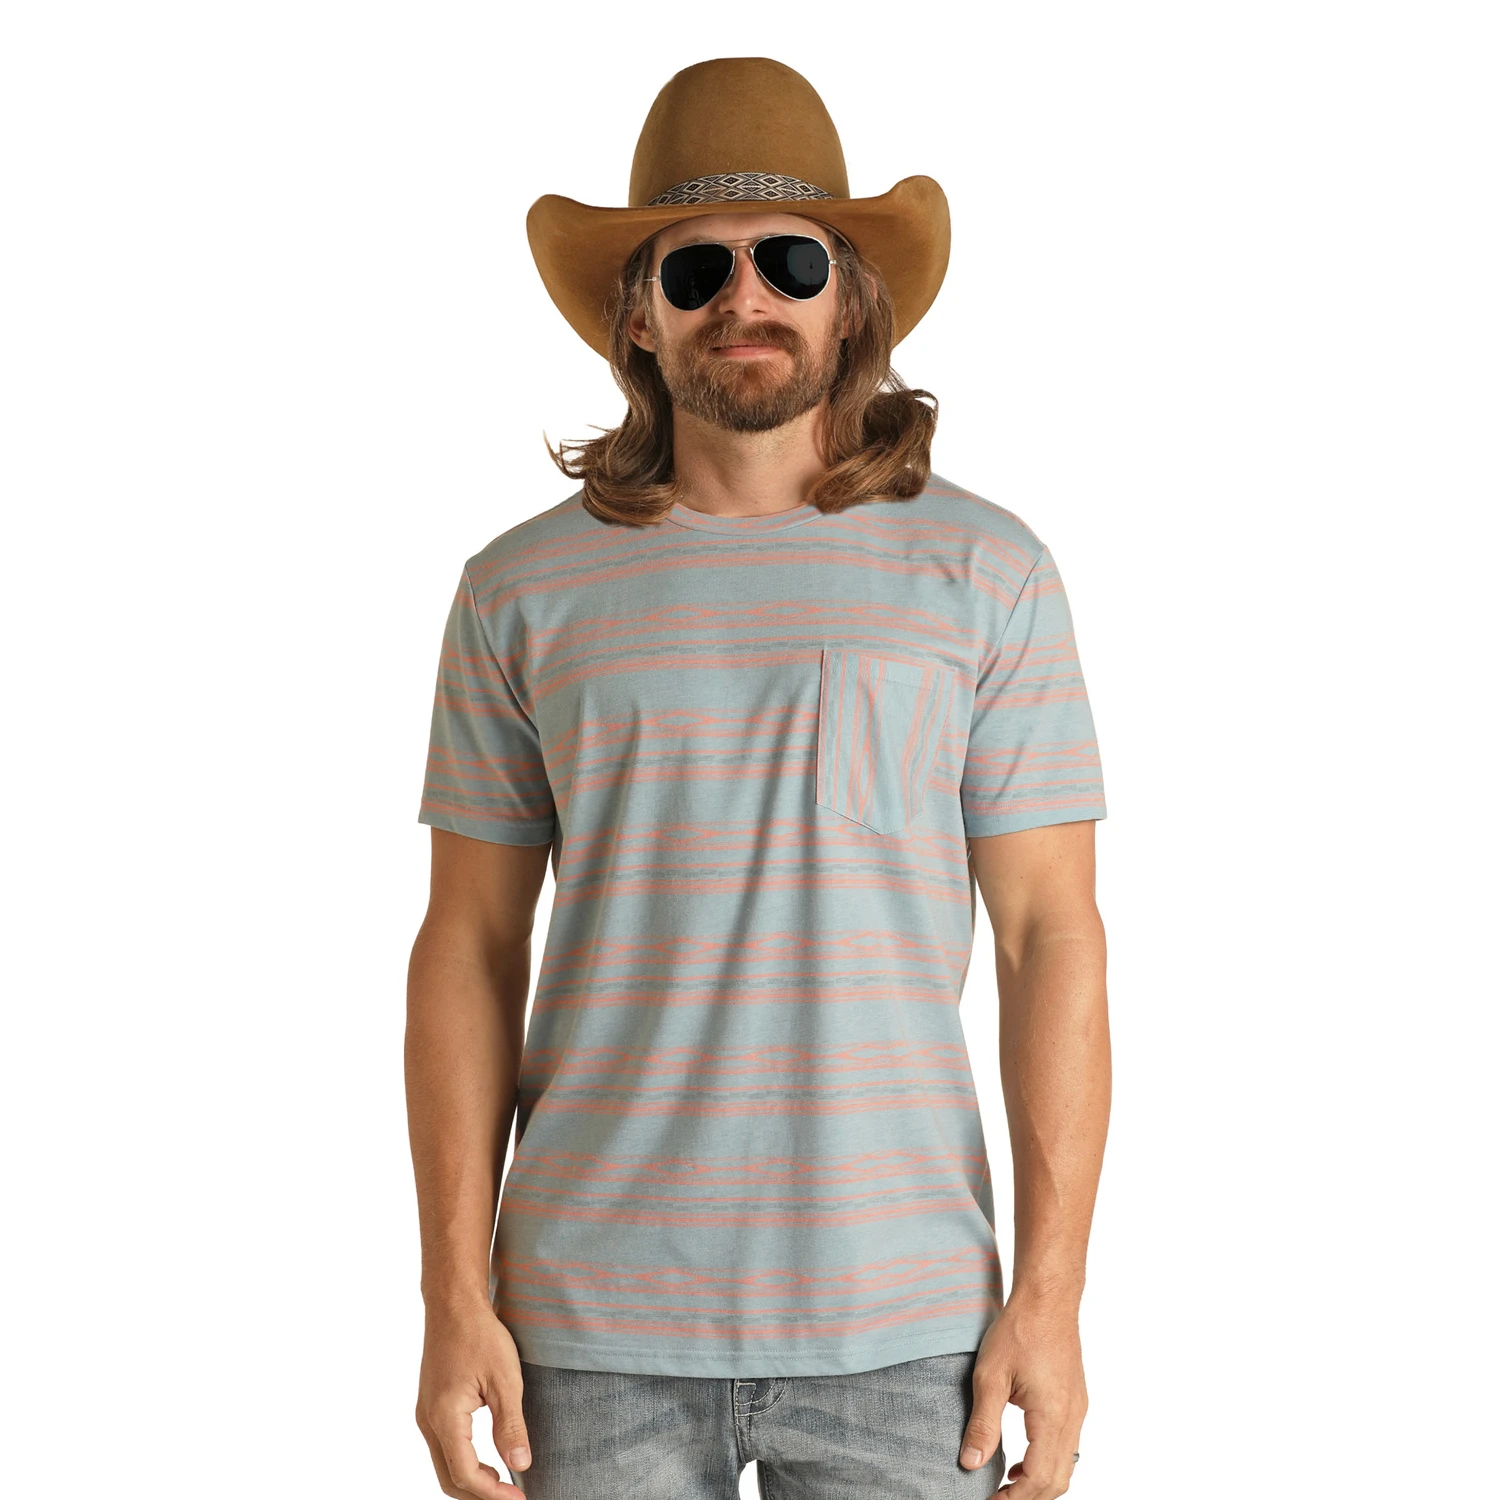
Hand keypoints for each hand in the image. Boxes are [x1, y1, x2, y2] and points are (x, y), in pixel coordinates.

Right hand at [414, 1295, 532, 1497]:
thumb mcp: (505, 1379)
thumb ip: (511, 1425)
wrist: (453, 1304)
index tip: (519, 1498)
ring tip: (503, 1483)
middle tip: (512, 1497)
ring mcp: (425, 1414)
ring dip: (471, 1481)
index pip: (465, 1474)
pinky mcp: (430, 1407)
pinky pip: (443, 1448)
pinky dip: (463, 1463)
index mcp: (445, 1417)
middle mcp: (428, 1421)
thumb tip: (520, 1464)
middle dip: (479, 1494)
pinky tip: (487, 1460)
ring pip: (444, 1465)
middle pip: (449, 1478)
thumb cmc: (480, 1335)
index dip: (492, 1493)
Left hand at [958, 1293, 1087, 1497]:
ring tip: (1004, 1485)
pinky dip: (1045, 1463)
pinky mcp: (1075, 1402)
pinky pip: (1066, 1447)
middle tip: (995, 1498)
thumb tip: (970, 1463)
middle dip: (1027, 1497)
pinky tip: (1019, 1459)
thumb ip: (982, 1423)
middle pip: (1057, 1480)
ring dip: (1037, 1483)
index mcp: (1052, 1417)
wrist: (1048, 1299)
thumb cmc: (1019, 1330)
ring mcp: (1077, 1411)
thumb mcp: (990, 1376)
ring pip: (1065, 1466)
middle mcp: (1071, 1419)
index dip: (1014, 1498)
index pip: (1039, 1478)